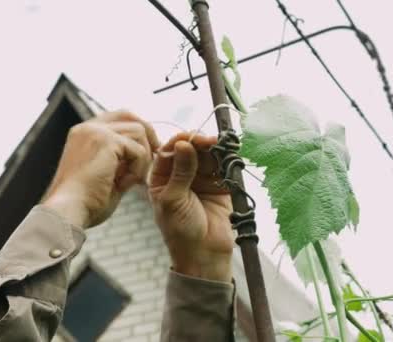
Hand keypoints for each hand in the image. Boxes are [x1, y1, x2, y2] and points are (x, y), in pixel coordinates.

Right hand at [42, 111, 158, 227]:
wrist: (67, 212)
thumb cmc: (85, 203)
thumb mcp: (105, 175)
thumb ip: (121, 161)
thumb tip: (144, 155)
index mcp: (84, 134)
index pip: (118, 118)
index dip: (138, 132)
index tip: (148, 153)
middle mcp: (87, 127)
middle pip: (130, 115)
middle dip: (148, 134)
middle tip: (155, 157)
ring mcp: (95, 131)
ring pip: (139, 131)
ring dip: (143, 157)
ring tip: (132, 180)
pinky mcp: (105, 141)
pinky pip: (139, 150)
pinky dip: (139, 169)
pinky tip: (126, 184)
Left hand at [149, 132, 234, 281]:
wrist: (204, 255)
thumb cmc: (180, 231)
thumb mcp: (173, 200)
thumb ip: (180, 171)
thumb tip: (183, 143)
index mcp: (161, 178)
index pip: (169, 152)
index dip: (180, 142)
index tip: (192, 138)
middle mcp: (180, 175)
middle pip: (190, 150)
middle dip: (200, 144)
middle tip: (211, 141)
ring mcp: (201, 179)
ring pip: (208, 156)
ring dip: (215, 151)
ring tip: (223, 149)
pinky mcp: (220, 186)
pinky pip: (223, 168)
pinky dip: (227, 161)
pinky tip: (230, 157)